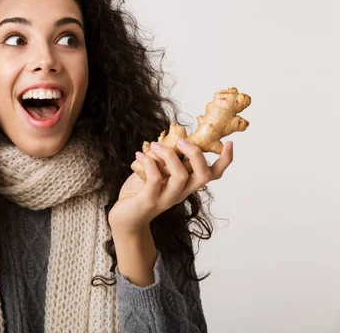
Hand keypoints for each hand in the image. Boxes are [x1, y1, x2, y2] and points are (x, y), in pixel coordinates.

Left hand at [109, 139, 233, 234]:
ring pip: (181, 176)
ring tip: (155, 146)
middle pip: (203, 175)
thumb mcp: (158, 172)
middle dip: (196, 153)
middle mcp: (181, 193)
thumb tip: (173, 136)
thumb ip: (167, 160)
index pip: (213, 175)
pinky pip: (156, 179)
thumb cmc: (141, 192)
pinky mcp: (150, 200)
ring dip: (168, 155)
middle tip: (181, 141)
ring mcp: (166, 198)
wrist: (125, 218)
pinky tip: (140, 156)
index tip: (230, 144)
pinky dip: (149, 163)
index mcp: (186, 185)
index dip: (225, 161)